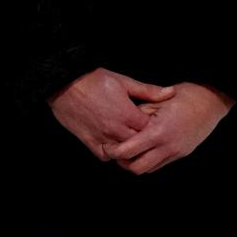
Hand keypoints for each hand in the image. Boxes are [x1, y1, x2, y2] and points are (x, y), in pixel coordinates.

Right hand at [48, 67, 176, 160]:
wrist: (66, 85)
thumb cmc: (95, 80)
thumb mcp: (125, 82)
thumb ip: (148, 91)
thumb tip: (170, 92)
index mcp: (127, 114)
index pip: (150, 130)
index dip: (155, 127)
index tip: (158, 123)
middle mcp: (115, 129)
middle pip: (138, 144)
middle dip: (145, 140)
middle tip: (148, 134)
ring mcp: (101, 137)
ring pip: (122, 153)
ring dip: (129, 149)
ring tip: (133, 140)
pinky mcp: (89, 141)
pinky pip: (104, 156)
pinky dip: (111, 154)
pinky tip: (116, 144)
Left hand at [103, 82, 233, 174]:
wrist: (211, 102)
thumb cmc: (184, 96)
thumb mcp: (157, 101)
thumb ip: (138, 116)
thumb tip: (121, 126)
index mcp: (159, 131)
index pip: (128, 151)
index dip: (114, 150)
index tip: (108, 144)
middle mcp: (167, 146)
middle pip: (136, 168)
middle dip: (123, 162)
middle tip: (116, 150)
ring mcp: (175, 152)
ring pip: (147, 169)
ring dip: (136, 162)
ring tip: (130, 150)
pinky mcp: (180, 154)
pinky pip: (159, 164)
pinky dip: (148, 160)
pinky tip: (145, 148)